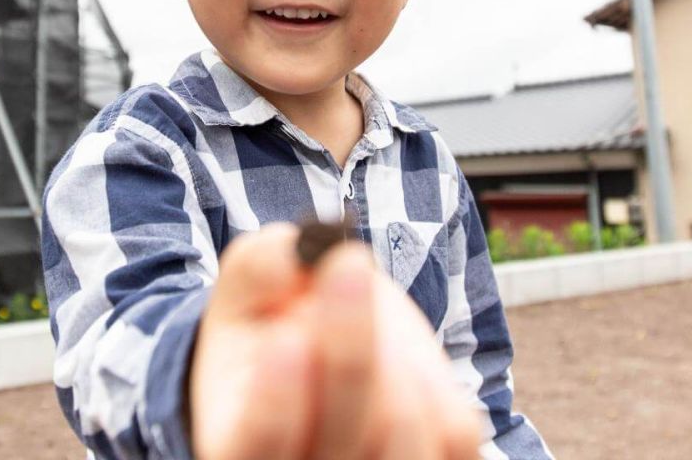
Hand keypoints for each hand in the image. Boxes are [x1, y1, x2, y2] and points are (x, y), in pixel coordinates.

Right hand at [188, 223, 480, 459]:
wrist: (324, 353)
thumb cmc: (273, 325)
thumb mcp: (246, 292)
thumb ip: (258, 268)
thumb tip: (289, 252)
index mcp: (239, 447)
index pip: (255, 447)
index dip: (273, 407)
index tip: (286, 337)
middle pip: (340, 439)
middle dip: (348, 344)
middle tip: (349, 262)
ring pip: (401, 432)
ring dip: (390, 352)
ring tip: (366, 320)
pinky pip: (453, 429)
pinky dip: (432, 374)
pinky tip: (400, 354)